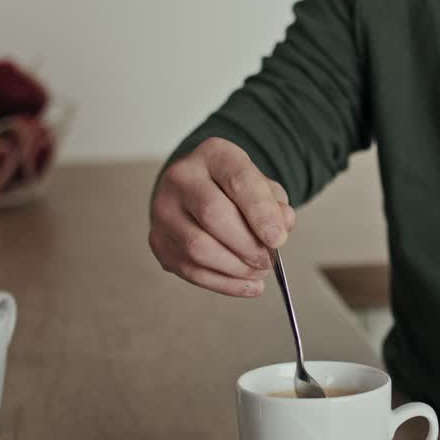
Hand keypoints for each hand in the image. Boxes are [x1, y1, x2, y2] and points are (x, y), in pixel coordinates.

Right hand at [149, 137, 296, 296]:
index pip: (238, 181)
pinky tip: (247, 284)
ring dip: (236, 268)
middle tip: (268, 259)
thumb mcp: (261, 184)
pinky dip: (224, 284)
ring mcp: (163, 209)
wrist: (196, 188)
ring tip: (258, 271)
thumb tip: (281, 226)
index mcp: (213, 155)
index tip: (278, 239)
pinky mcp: (158, 240)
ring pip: (198, 247)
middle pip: (213, 214)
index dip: (260, 213)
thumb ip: (275, 204)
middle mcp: (181, 177)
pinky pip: (191, 270)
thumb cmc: (232, 188)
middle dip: (247, 244)